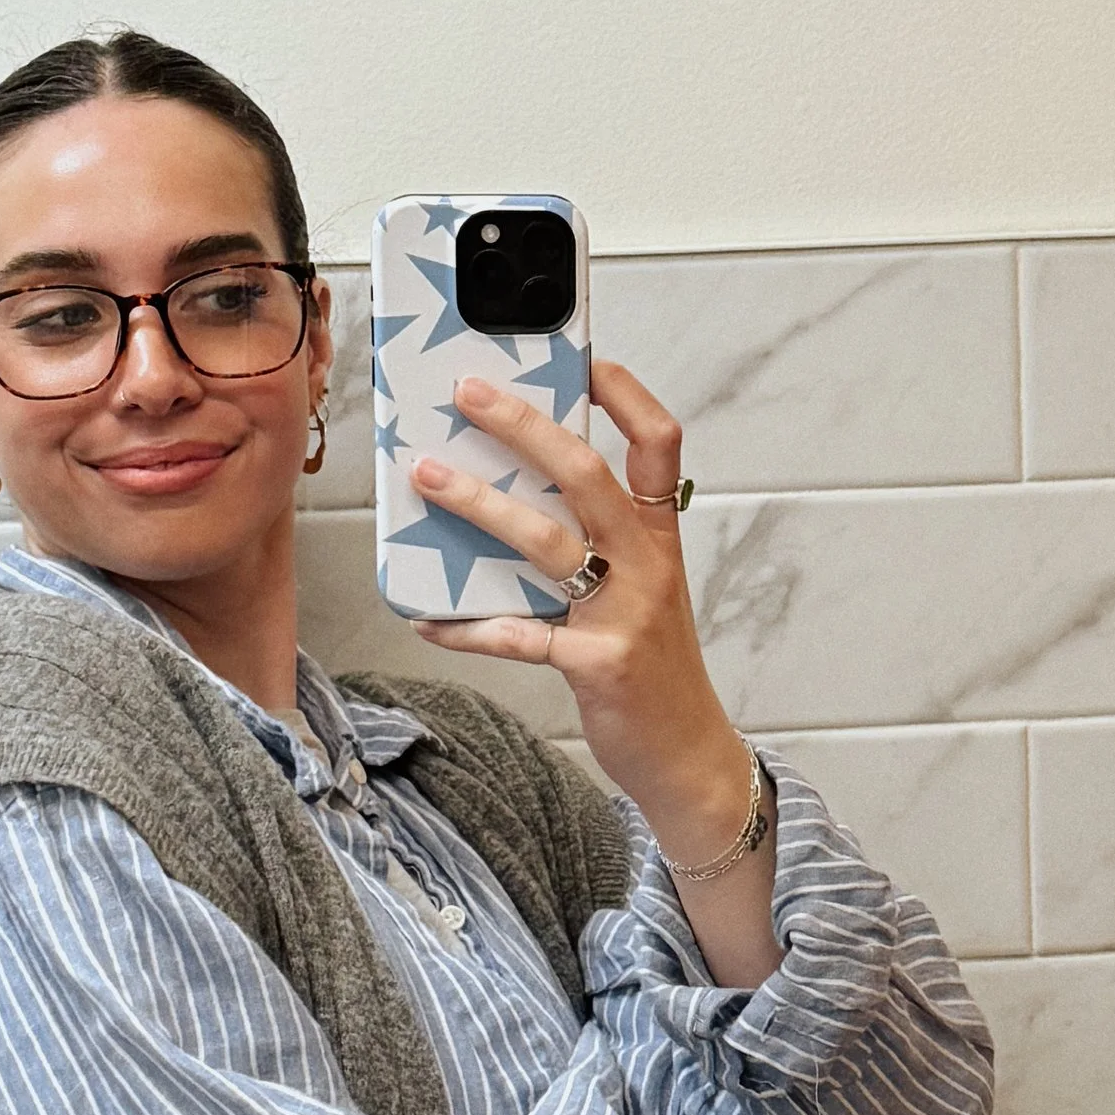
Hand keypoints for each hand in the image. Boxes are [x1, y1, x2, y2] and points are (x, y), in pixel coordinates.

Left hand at [407, 359, 756, 877]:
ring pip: (547, 540)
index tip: (585, 360)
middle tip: (468, 395)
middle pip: (587, 473)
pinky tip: (428, 620)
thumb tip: (510, 492)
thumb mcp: (640, 589)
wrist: (687, 754)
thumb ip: (595, 541)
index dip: (626, 394)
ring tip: (427, 479)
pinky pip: (521, 635)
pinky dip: (469, 627)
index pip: (659, 443)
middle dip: (522, 426)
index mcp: (659, 536)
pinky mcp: (598, 663)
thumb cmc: (651, 665)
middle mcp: (648, 563)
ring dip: (479, 504)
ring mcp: (625, 612)